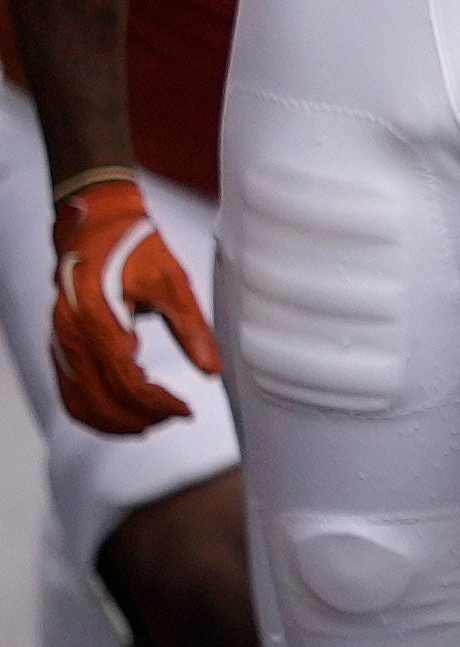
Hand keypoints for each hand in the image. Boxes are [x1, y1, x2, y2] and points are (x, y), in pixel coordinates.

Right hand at [49, 173, 216, 434]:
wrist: (96, 225)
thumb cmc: (136, 248)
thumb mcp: (173, 282)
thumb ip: (192, 328)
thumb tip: (213, 372)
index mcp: (98, 317)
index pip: (126, 380)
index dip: (158, 404)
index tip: (186, 410)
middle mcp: (70, 333)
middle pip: (100, 399)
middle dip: (140, 418)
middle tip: (175, 416)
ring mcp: (60, 341)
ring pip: (79, 402)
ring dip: (116, 422)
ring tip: (154, 421)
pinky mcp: (59, 345)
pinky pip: (69, 391)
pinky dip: (94, 412)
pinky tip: (127, 414)